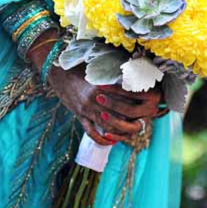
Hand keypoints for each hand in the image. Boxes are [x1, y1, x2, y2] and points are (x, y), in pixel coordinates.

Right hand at [27, 33, 160, 144]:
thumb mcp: (99, 68)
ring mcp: (87, 109)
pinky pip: (91, 132)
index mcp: (104, 85)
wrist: (57, 70)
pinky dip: (102, 139)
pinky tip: (110, 140)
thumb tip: (135, 78)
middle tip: (141, 123)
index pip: (127, 96)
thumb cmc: (81, 66)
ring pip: (107, 126)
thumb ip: (115, 74)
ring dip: (119, 132)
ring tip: (129, 134)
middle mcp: (96, 99)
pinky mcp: (79, 115)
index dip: (139, 101)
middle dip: (132, 121)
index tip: (149, 104)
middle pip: (120, 115)